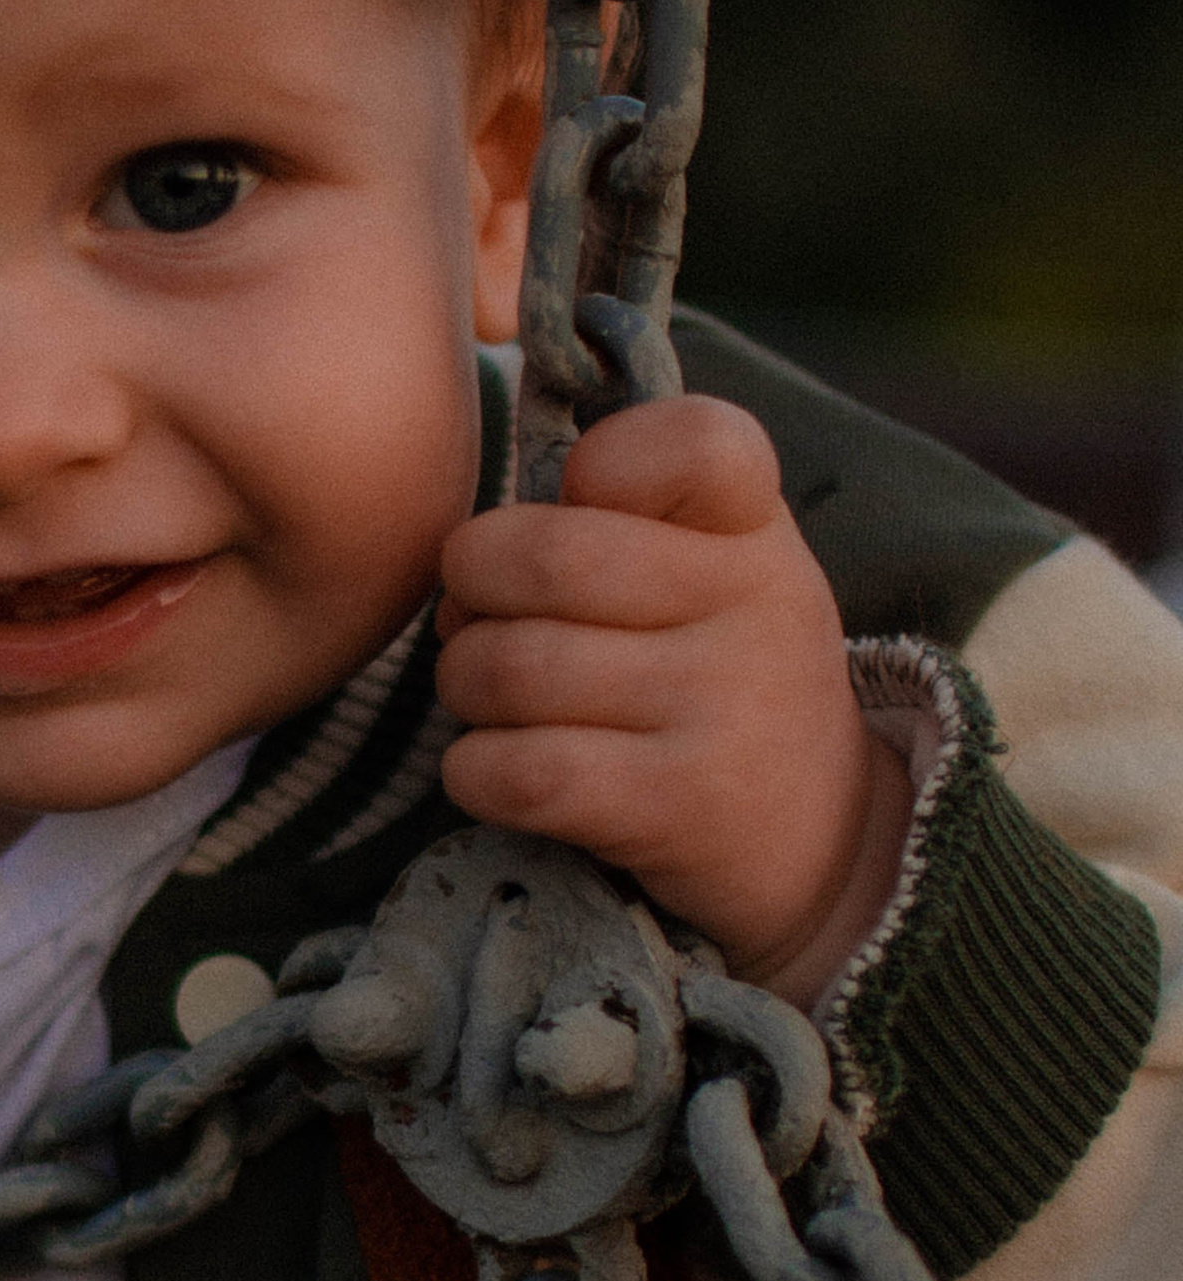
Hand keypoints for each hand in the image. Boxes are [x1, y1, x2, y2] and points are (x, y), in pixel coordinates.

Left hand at [435, 394, 914, 1004]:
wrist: (817, 839)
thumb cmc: (712, 673)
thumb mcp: (710, 564)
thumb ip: (616, 508)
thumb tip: (463, 529)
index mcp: (754, 528)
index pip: (690, 442)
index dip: (601, 464)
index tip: (582, 503)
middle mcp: (755, 606)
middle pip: (539, 558)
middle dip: (469, 588)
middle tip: (477, 616)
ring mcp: (721, 708)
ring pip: (508, 669)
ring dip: (464, 686)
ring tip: (494, 698)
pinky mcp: (678, 807)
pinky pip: (515, 770)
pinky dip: (473, 772)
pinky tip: (502, 769)